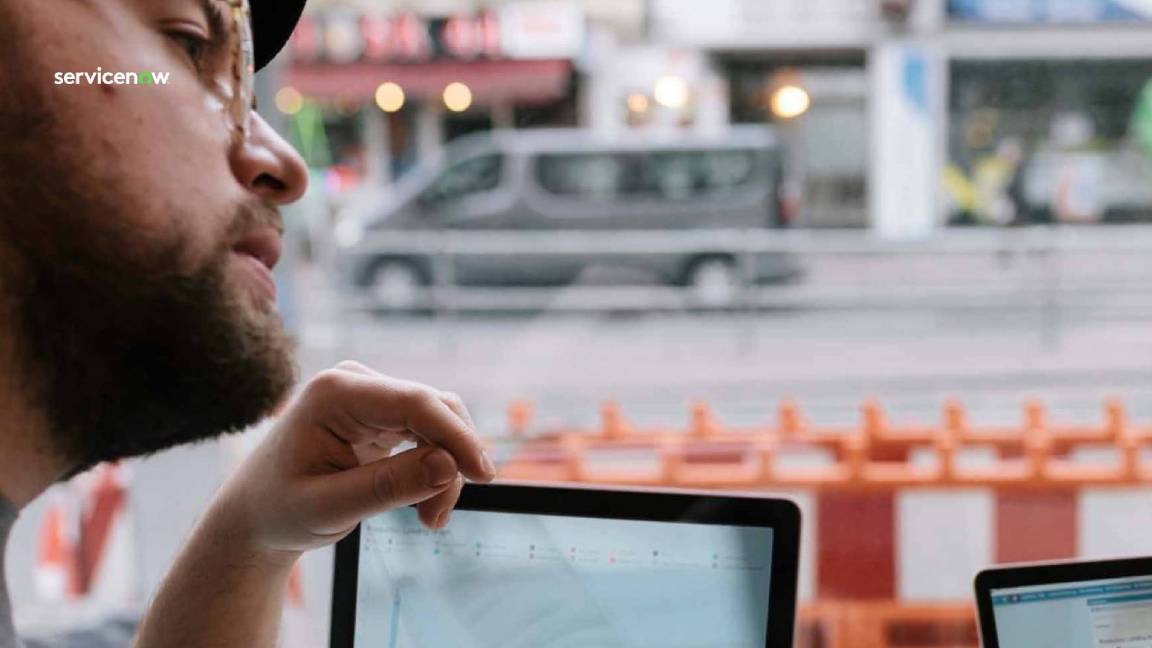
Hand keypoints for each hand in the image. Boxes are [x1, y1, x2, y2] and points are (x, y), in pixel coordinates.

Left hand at [202, 361, 495, 564]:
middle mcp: (355, 382)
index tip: (483, 476)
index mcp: (336, 392)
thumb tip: (449, 467)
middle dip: (450, 462)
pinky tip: (425, 505)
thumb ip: (388, 487)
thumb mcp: (329, 508)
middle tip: (437, 519)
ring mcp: (369, 395)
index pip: (416, 403)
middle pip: (434, 409)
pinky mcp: (380, 414)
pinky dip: (435, 469)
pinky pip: (428, 433)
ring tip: (430, 520)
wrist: (255, 516)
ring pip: (438, 422)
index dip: (456, 436)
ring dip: (445, 470)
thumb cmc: (280, 511)